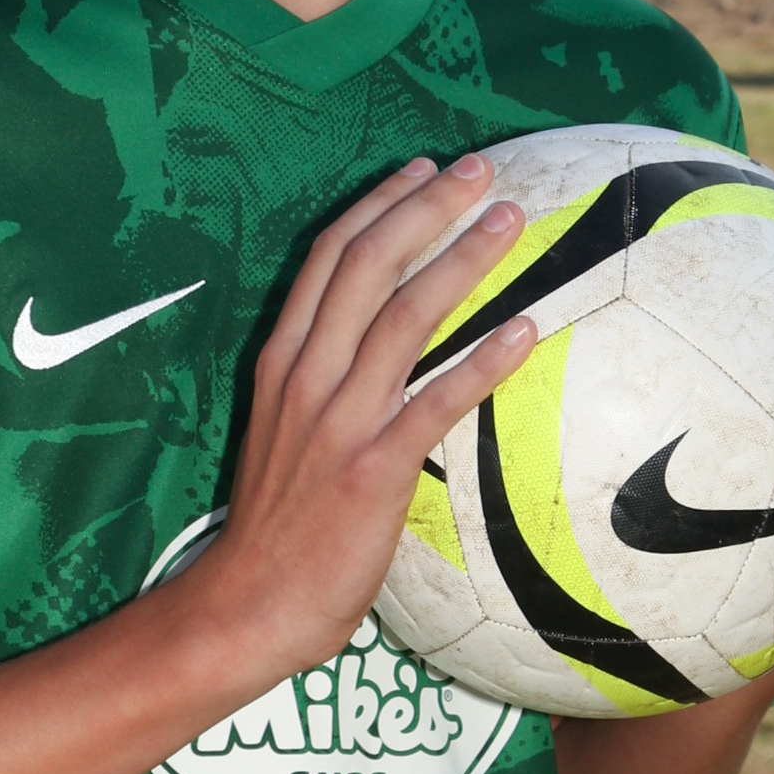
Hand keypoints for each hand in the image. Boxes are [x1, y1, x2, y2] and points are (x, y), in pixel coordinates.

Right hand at [182, 152, 537, 678]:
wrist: (246, 604)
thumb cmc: (277, 524)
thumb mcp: (283, 430)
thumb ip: (324, 382)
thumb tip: (379, 348)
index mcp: (282, 359)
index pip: (330, 256)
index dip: (380, 204)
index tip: (422, 169)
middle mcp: (307, 374)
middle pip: (369, 263)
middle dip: (427, 206)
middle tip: (480, 171)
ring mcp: (338, 419)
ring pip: (405, 314)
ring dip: (463, 260)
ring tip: (511, 221)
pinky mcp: (373, 468)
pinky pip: (438, 400)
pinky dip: (485, 360)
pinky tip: (527, 331)